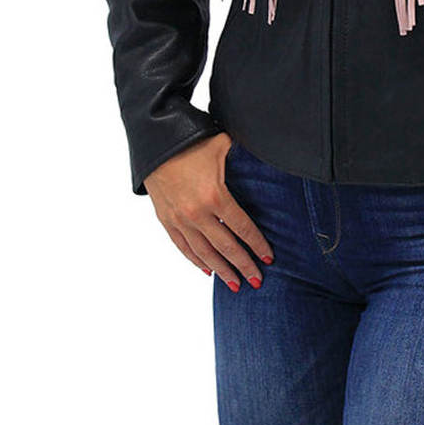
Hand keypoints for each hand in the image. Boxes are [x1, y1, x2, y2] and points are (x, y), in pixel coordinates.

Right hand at [143, 133, 274, 291]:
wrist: (154, 141)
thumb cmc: (192, 140)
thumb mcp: (223, 145)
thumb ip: (244, 155)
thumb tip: (265, 153)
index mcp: (215, 196)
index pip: (242, 228)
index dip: (257, 244)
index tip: (269, 257)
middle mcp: (197, 213)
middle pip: (226, 247)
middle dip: (243, 265)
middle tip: (257, 281)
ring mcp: (179, 219)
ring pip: (204, 253)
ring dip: (221, 270)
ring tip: (235, 284)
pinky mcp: (166, 220)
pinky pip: (183, 247)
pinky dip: (196, 261)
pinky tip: (208, 271)